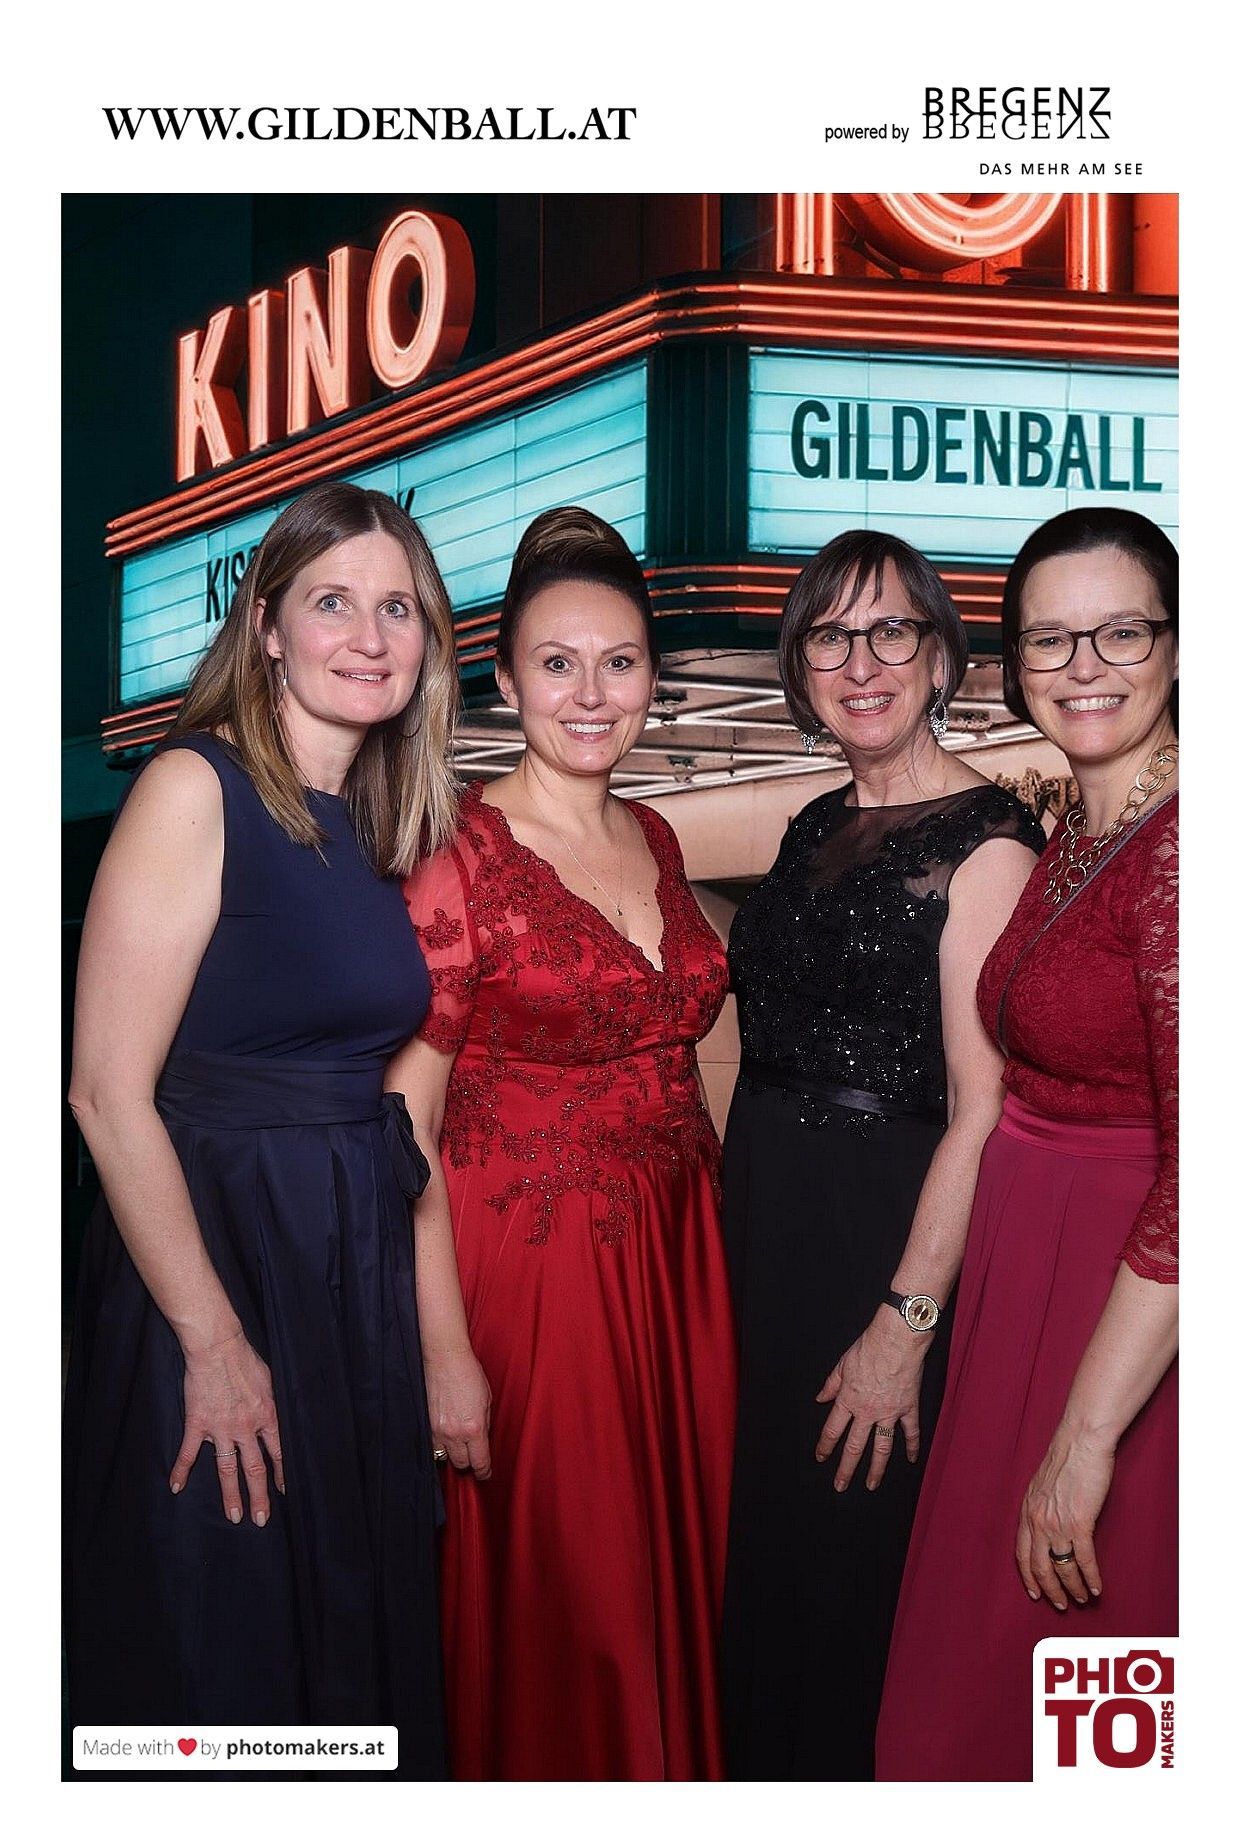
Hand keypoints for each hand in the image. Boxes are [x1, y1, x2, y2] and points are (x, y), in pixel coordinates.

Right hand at [171, 1329, 283, 1525]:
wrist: (217, 1347)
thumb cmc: (245, 1359)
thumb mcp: (270, 1380)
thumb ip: (272, 1403)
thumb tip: (277, 1417)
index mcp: (267, 1415)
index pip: (278, 1453)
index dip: (281, 1474)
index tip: (283, 1492)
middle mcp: (246, 1427)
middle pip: (255, 1469)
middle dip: (259, 1497)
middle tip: (260, 1520)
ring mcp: (221, 1428)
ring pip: (227, 1469)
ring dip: (231, 1495)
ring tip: (234, 1516)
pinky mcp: (198, 1423)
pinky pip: (189, 1452)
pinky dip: (181, 1470)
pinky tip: (176, 1487)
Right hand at [425, 1345, 491, 1479]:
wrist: (445, 1358)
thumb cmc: (469, 1374)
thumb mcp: (487, 1400)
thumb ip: (484, 1424)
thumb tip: (482, 1439)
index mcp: (474, 1428)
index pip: (479, 1462)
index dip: (484, 1472)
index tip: (485, 1474)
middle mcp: (454, 1433)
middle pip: (461, 1464)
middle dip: (468, 1462)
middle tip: (472, 1456)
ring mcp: (437, 1430)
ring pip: (443, 1457)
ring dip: (452, 1454)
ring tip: (457, 1446)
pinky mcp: (425, 1423)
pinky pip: (431, 1444)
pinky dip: (438, 1445)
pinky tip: (444, 1437)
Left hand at [815, 1311, 927, 1490]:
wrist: (896, 1339)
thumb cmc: (868, 1348)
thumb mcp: (842, 1364)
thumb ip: (831, 1385)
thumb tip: (820, 1399)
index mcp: (848, 1400)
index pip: (833, 1430)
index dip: (825, 1446)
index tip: (821, 1458)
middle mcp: (867, 1411)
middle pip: (855, 1446)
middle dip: (846, 1468)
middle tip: (840, 1486)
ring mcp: (889, 1413)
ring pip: (882, 1447)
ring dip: (876, 1469)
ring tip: (871, 1485)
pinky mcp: (908, 1408)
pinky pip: (910, 1432)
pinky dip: (912, 1446)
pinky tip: (911, 1460)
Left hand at [1017, 1424, 1114, 1609]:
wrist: (1081, 1442)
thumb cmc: (1066, 1459)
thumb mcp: (1042, 1484)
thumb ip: (1041, 1506)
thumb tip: (1048, 1523)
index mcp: (1028, 1511)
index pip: (1021, 1553)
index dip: (1028, 1576)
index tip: (1034, 1592)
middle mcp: (1038, 1521)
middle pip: (1039, 1567)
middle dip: (1050, 1590)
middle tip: (1061, 1604)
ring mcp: (1058, 1524)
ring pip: (1062, 1568)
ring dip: (1073, 1588)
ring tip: (1081, 1599)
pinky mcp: (1080, 1524)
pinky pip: (1084, 1560)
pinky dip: (1091, 1578)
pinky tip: (1096, 1588)